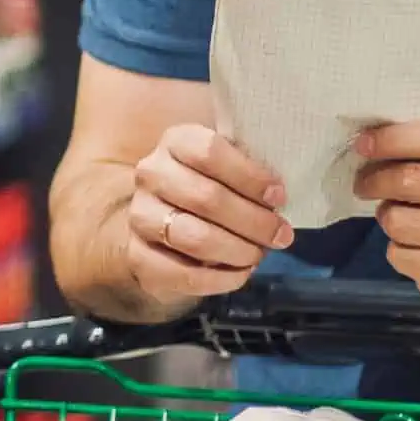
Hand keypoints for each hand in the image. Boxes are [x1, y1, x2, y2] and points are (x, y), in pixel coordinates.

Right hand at [128, 125, 293, 307]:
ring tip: (259, 254)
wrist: (165, 218)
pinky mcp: (138, 255)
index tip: (279, 196)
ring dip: (237, 250)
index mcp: (176, 141)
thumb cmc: (211, 185)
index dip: (249, 177)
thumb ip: (249, 172)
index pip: (210, 152)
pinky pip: (182, 274)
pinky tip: (241, 273)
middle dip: (253, 221)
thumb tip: (277, 199)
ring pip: (194, 237)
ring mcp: (140, 215)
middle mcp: (151, 174)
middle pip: (206, 198)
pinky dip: (219, 279)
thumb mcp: (228, 166)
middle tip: (281, 235)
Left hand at [353, 119, 419, 307]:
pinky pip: (400, 256)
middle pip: (411, 180)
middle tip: (364, 184)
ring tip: (396, 216)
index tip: (363, 144)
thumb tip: (366, 141)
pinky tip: (412, 246)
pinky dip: (396, 250)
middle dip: (374, 180)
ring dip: (386, 217)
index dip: (395, 138)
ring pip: (398, 221)